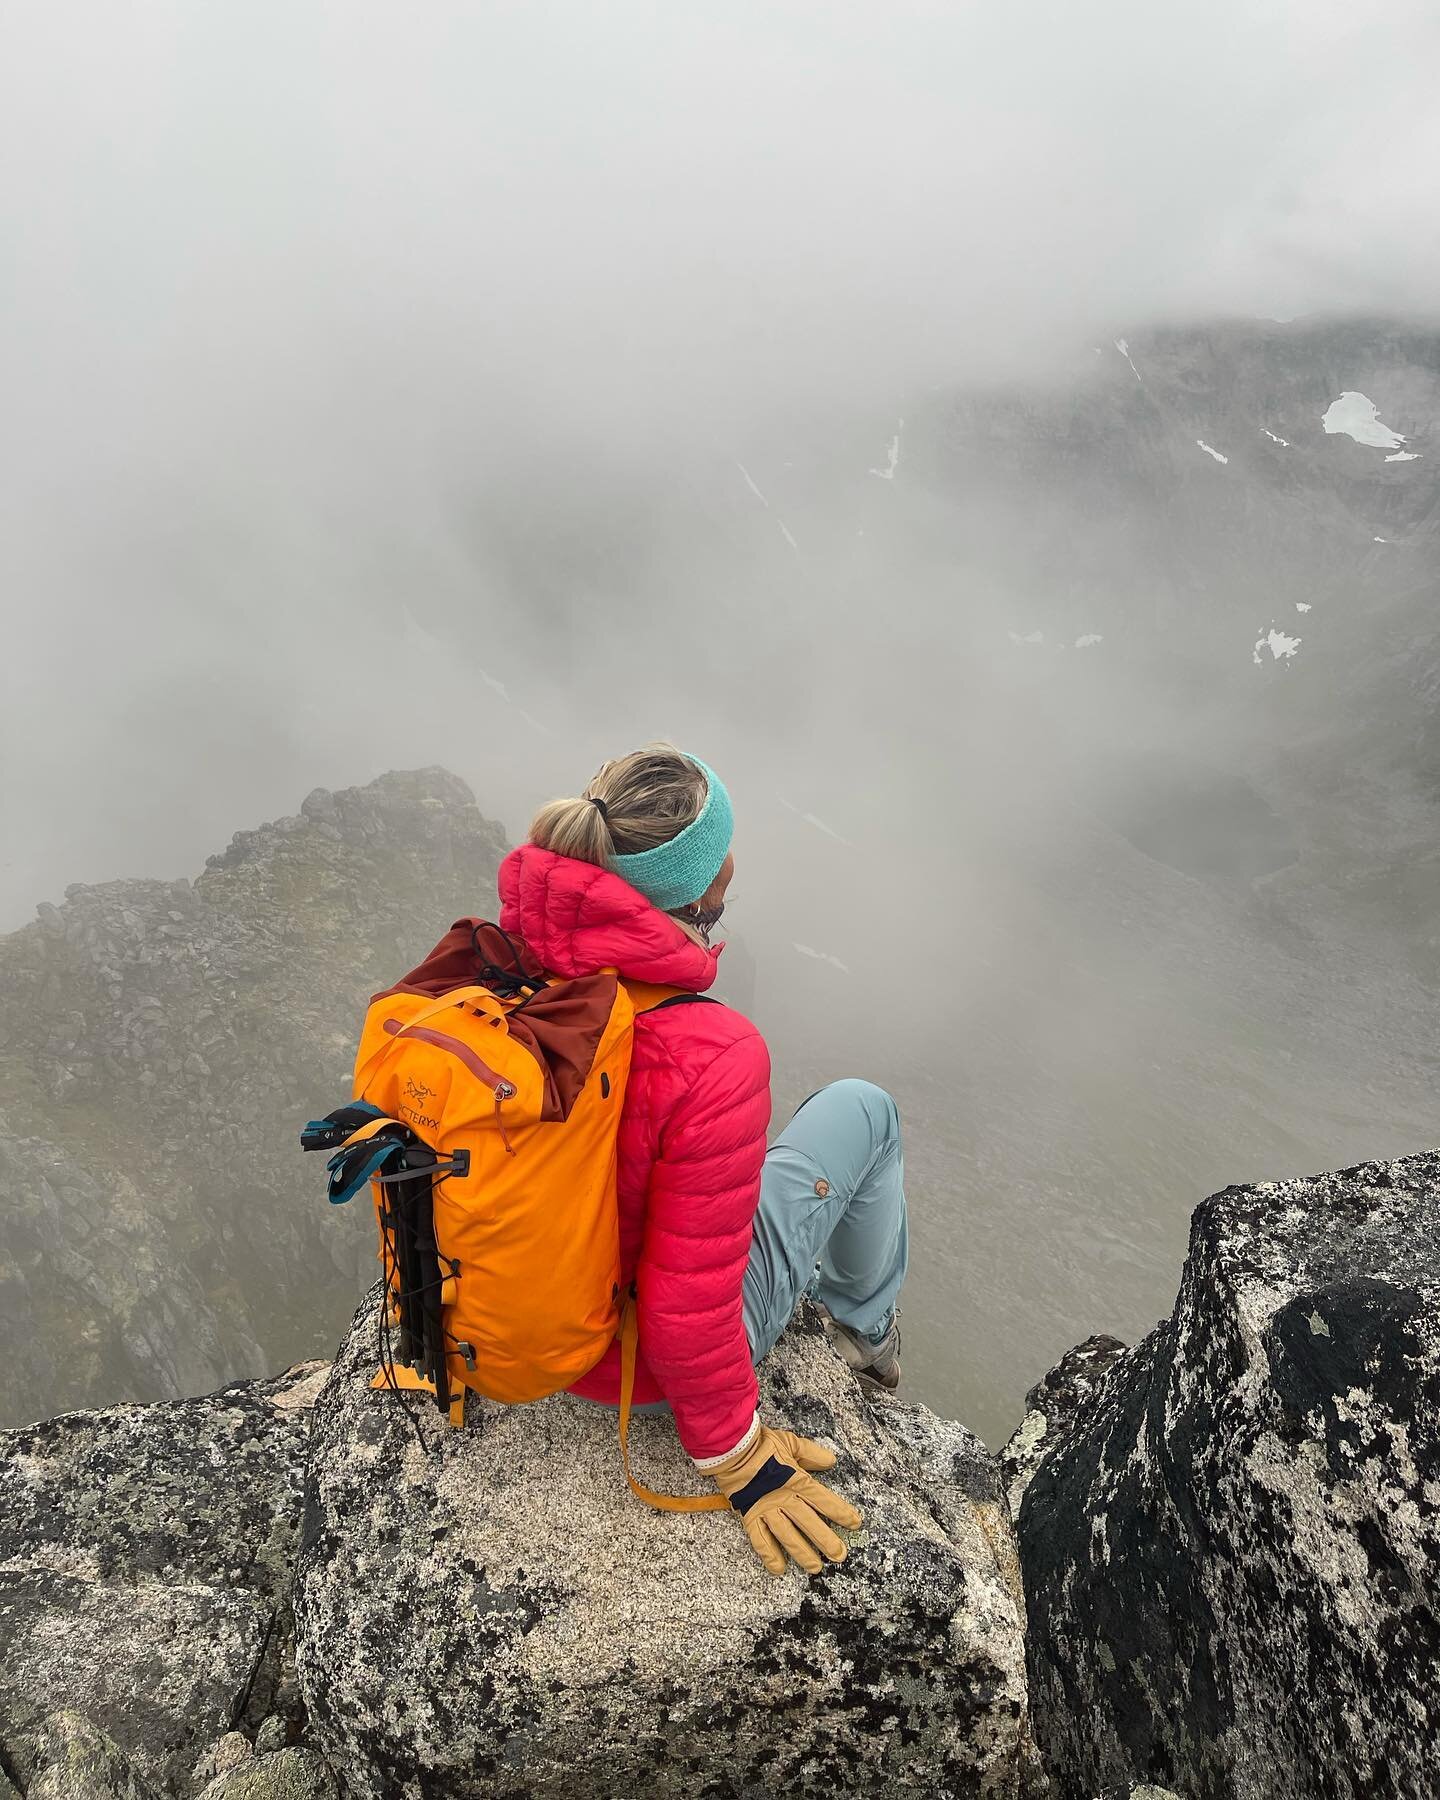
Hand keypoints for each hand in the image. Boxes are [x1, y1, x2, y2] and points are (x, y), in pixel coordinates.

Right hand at [709, 1423, 862, 1575]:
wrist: (733, 1449)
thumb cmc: (762, 1445)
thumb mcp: (791, 1443)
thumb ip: (811, 1454)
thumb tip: (831, 1461)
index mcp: (797, 1480)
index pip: (824, 1500)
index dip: (840, 1512)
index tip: (855, 1523)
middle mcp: (785, 1499)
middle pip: (810, 1524)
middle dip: (826, 1541)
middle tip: (840, 1555)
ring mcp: (767, 1510)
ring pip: (789, 1537)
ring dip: (803, 1553)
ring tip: (815, 1567)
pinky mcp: (751, 1518)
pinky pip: (761, 1541)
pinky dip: (769, 1556)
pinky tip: (779, 1569)